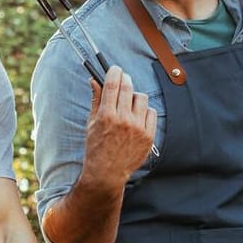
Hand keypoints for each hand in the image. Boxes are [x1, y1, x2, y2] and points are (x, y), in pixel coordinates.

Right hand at [83, 67, 156, 184]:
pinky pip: (151, 112)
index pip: (112, 84)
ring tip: (129, 103)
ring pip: (141, 98)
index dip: (114, 72)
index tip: (114, 69)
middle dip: (124, 79)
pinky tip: (137, 117)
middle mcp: (123, 120)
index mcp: (106, 116)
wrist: (107, 173)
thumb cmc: (96, 149)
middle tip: (122, 79)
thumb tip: (94, 80)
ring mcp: (138, 128)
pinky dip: (144, 111)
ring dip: (134, 96)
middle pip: (128, 87)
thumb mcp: (91, 124)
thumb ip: (95, 100)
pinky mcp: (148, 136)